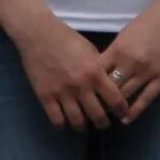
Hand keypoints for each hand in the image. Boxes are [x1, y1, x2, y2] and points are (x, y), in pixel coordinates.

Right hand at [12, 13, 131, 131]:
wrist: (37, 34)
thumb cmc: (66, 38)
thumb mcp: (90, 51)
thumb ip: (99, 70)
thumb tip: (108, 86)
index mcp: (95, 73)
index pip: (116, 100)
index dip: (122, 110)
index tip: (121, 113)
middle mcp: (80, 86)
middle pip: (98, 116)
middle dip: (103, 123)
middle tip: (102, 122)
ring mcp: (62, 92)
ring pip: (78, 122)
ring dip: (83, 126)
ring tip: (83, 124)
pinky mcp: (45, 95)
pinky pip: (56, 120)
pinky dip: (62, 124)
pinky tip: (64, 120)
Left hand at [93, 0, 159, 120]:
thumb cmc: (144, 25)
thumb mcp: (122, 37)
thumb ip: (112, 55)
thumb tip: (97, 73)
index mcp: (117, 50)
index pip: (97, 74)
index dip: (89, 86)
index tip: (83, 95)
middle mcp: (130, 63)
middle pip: (110, 87)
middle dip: (100, 99)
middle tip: (92, 109)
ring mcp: (147, 72)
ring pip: (126, 95)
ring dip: (115, 107)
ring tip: (107, 115)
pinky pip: (146, 99)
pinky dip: (134, 111)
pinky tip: (126, 119)